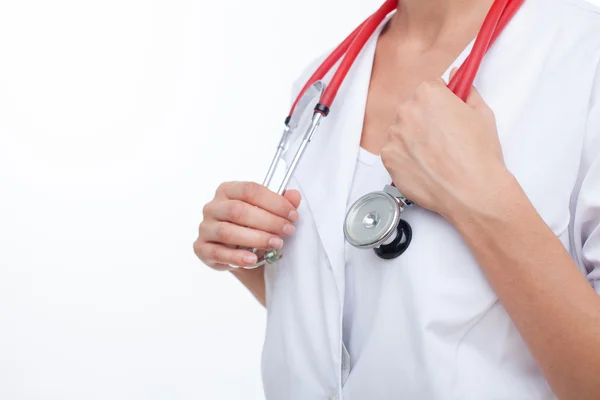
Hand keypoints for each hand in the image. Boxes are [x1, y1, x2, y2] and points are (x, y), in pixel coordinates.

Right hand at [194, 181, 300, 270]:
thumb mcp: (269, 213)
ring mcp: (205, 228)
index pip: (250, 190)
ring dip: (255, 238)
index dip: (274, 202)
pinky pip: (218, 253)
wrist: (239, 252)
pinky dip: (237, 257)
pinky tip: (253, 259)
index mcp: (228, 190)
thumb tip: (295, 196)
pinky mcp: (201, 248)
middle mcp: (212, 207)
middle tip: (288, 230)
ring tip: (276, 244)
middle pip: (238, 210)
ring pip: (228, 232)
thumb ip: (282, 203)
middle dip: (268, 221)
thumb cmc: (253, 227)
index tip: (293, 215)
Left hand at [380, 75, 511, 220]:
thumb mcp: (482, 114)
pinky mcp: (388, 158)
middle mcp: (406, 111)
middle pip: (413, 109)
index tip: (445, 111)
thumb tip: (461, 84)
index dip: (440, 101)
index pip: (429, 88)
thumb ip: (467, 93)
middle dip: (425, 120)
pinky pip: (395, 152)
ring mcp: (394, 136)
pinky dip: (406, 158)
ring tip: (436, 156)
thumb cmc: (478, 155)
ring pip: (402, 132)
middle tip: (444, 138)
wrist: (471, 191)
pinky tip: (425, 166)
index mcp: (428, 94)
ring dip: (414, 139)